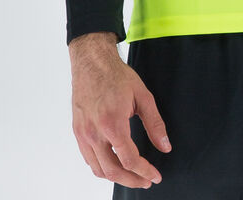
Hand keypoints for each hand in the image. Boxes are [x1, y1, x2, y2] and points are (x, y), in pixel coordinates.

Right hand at [69, 32, 171, 188]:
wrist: (91, 62)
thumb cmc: (115, 75)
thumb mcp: (143, 96)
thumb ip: (155, 124)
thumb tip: (165, 146)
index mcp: (112, 123)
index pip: (130, 160)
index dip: (145, 171)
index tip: (155, 176)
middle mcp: (94, 133)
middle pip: (113, 171)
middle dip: (133, 180)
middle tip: (146, 180)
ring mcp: (83, 134)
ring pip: (99, 169)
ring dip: (117, 177)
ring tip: (133, 176)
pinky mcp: (78, 132)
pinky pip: (89, 159)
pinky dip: (102, 167)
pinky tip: (114, 164)